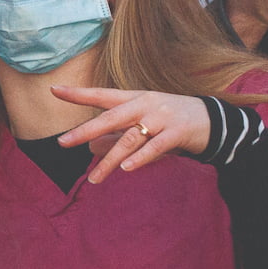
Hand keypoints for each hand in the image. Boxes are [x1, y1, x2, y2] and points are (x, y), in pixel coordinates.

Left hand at [48, 88, 208, 183]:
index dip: (78, 93)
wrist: (214, 119)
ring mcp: (163, 117)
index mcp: (135, 98)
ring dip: (110, 160)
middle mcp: (146, 104)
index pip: (102, 95)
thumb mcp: (143, 121)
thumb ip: (118, 133)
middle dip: (85, 130)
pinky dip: (140, 158)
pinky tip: (125, 168)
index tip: (54, 90)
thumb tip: (91, 146)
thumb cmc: (170, 120)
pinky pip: (156, 146)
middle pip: (110, 117)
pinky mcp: (178, 131)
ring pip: (130, 139)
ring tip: (94, 178)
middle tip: (62, 143)